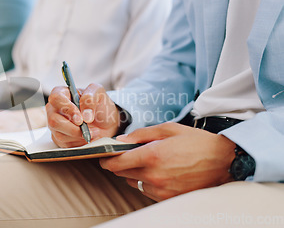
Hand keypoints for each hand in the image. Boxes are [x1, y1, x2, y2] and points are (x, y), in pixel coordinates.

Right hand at [46, 83, 119, 147]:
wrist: (107, 122)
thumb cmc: (100, 105)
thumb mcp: (99, 94)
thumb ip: (90, 98)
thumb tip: (84, 115)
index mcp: (62, 93)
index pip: (56, 98)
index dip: (67, 109)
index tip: (80, 118)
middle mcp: (55, 109)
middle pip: (54, 120)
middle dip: (73, 128)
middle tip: (87, 128)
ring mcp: (56, 124)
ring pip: (59, 134)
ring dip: (79, 136)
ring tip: (92, 132)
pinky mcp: (59, 137)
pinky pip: (64, 144)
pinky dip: (78, 142)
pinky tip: (86, 137)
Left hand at [99, 122, 235, 201]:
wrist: (224, 162)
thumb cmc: (196, 142)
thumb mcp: (168, 129)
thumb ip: (140, 134)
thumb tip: (121, 140)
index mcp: (151, 156)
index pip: (117, 162)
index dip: (106, 159)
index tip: (104, 156)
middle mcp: (154, 175)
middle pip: (122, 173)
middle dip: (121, 164)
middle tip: (127, 155)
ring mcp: (161, 189)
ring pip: (134, 182)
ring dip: (134, 173)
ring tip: (148, 163)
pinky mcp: (168, 198)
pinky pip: (146, 191)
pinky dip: (146, 182)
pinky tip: (158, 172)